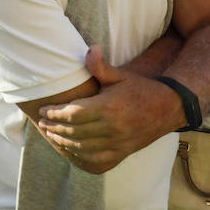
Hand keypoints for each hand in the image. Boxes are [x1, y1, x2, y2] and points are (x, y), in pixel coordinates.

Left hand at [33, 47, 180, 173]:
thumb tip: (90, 49)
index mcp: (110, 107)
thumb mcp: (120, 75)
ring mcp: (118, 144)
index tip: (43, 110)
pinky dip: (78, 155)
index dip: (55, 113)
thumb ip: (100, 66)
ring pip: (82, 147)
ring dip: (63, 142)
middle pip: (74, 131)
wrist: (168, 108)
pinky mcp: (121, 153)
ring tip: (50, 133)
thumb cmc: (140, 89)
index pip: (74, 113)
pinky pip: (95, 160)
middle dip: (55, 127)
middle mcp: (113, 128)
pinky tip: (68, 148)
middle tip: (42, 123)